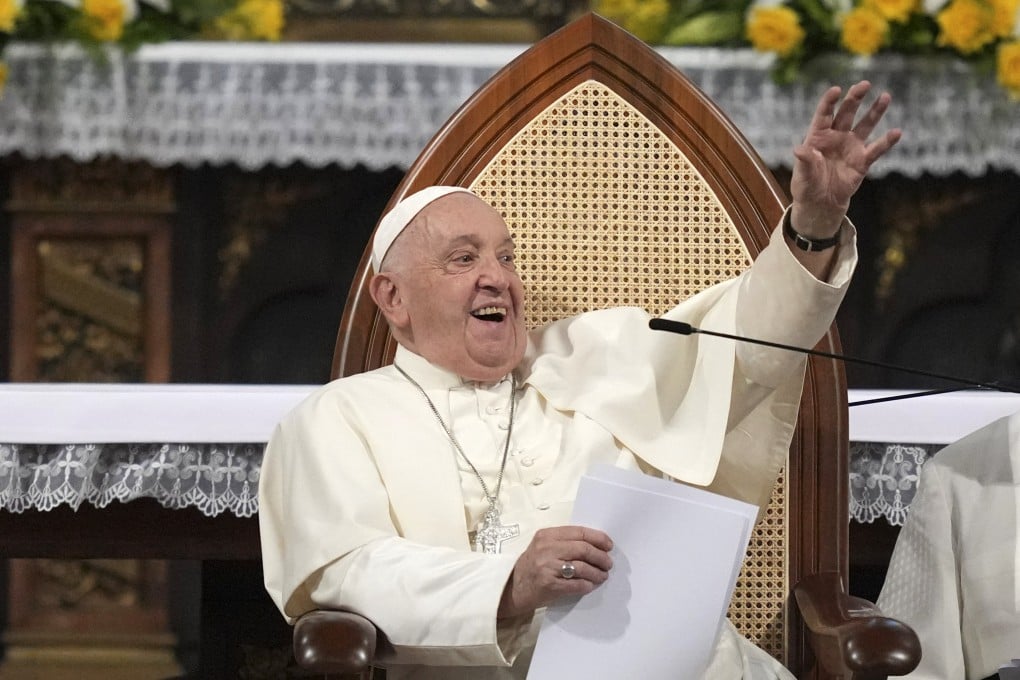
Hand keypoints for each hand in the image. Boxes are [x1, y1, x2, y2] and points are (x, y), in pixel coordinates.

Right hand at [497, 525, 612, 618]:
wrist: (512, 588)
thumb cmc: (531, 566)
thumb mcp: (543, 547)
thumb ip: (564, 542)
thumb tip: (595, 545)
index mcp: (546, 535)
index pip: (579, 532)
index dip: (598, 538)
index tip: (609, 545)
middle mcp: (546, 548)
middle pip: (583, 549)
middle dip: (600, 557)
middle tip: (608, 563)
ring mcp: (547, 567)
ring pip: (582, 567)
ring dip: (597, 573)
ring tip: (602, 576)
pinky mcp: (549, 584)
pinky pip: (576, 584)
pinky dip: (587, 585)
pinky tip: (591, 585)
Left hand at [789, 81, 901, 237]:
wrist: (821, 202)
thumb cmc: (807, 185)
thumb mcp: (803, 175)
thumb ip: (805, 161)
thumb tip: (799, 150)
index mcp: (818, 136)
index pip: (824, 114)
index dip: (829, 101)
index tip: (836, 89)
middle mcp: (836, 137)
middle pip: (847, 113)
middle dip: (855, 98)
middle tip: (864, 84)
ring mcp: (851, 147)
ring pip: (865, 125)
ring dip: (875, 112)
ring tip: (885, 96)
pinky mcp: (862, 161)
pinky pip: (876, 149)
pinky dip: (886, 142)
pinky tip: (897, 132)